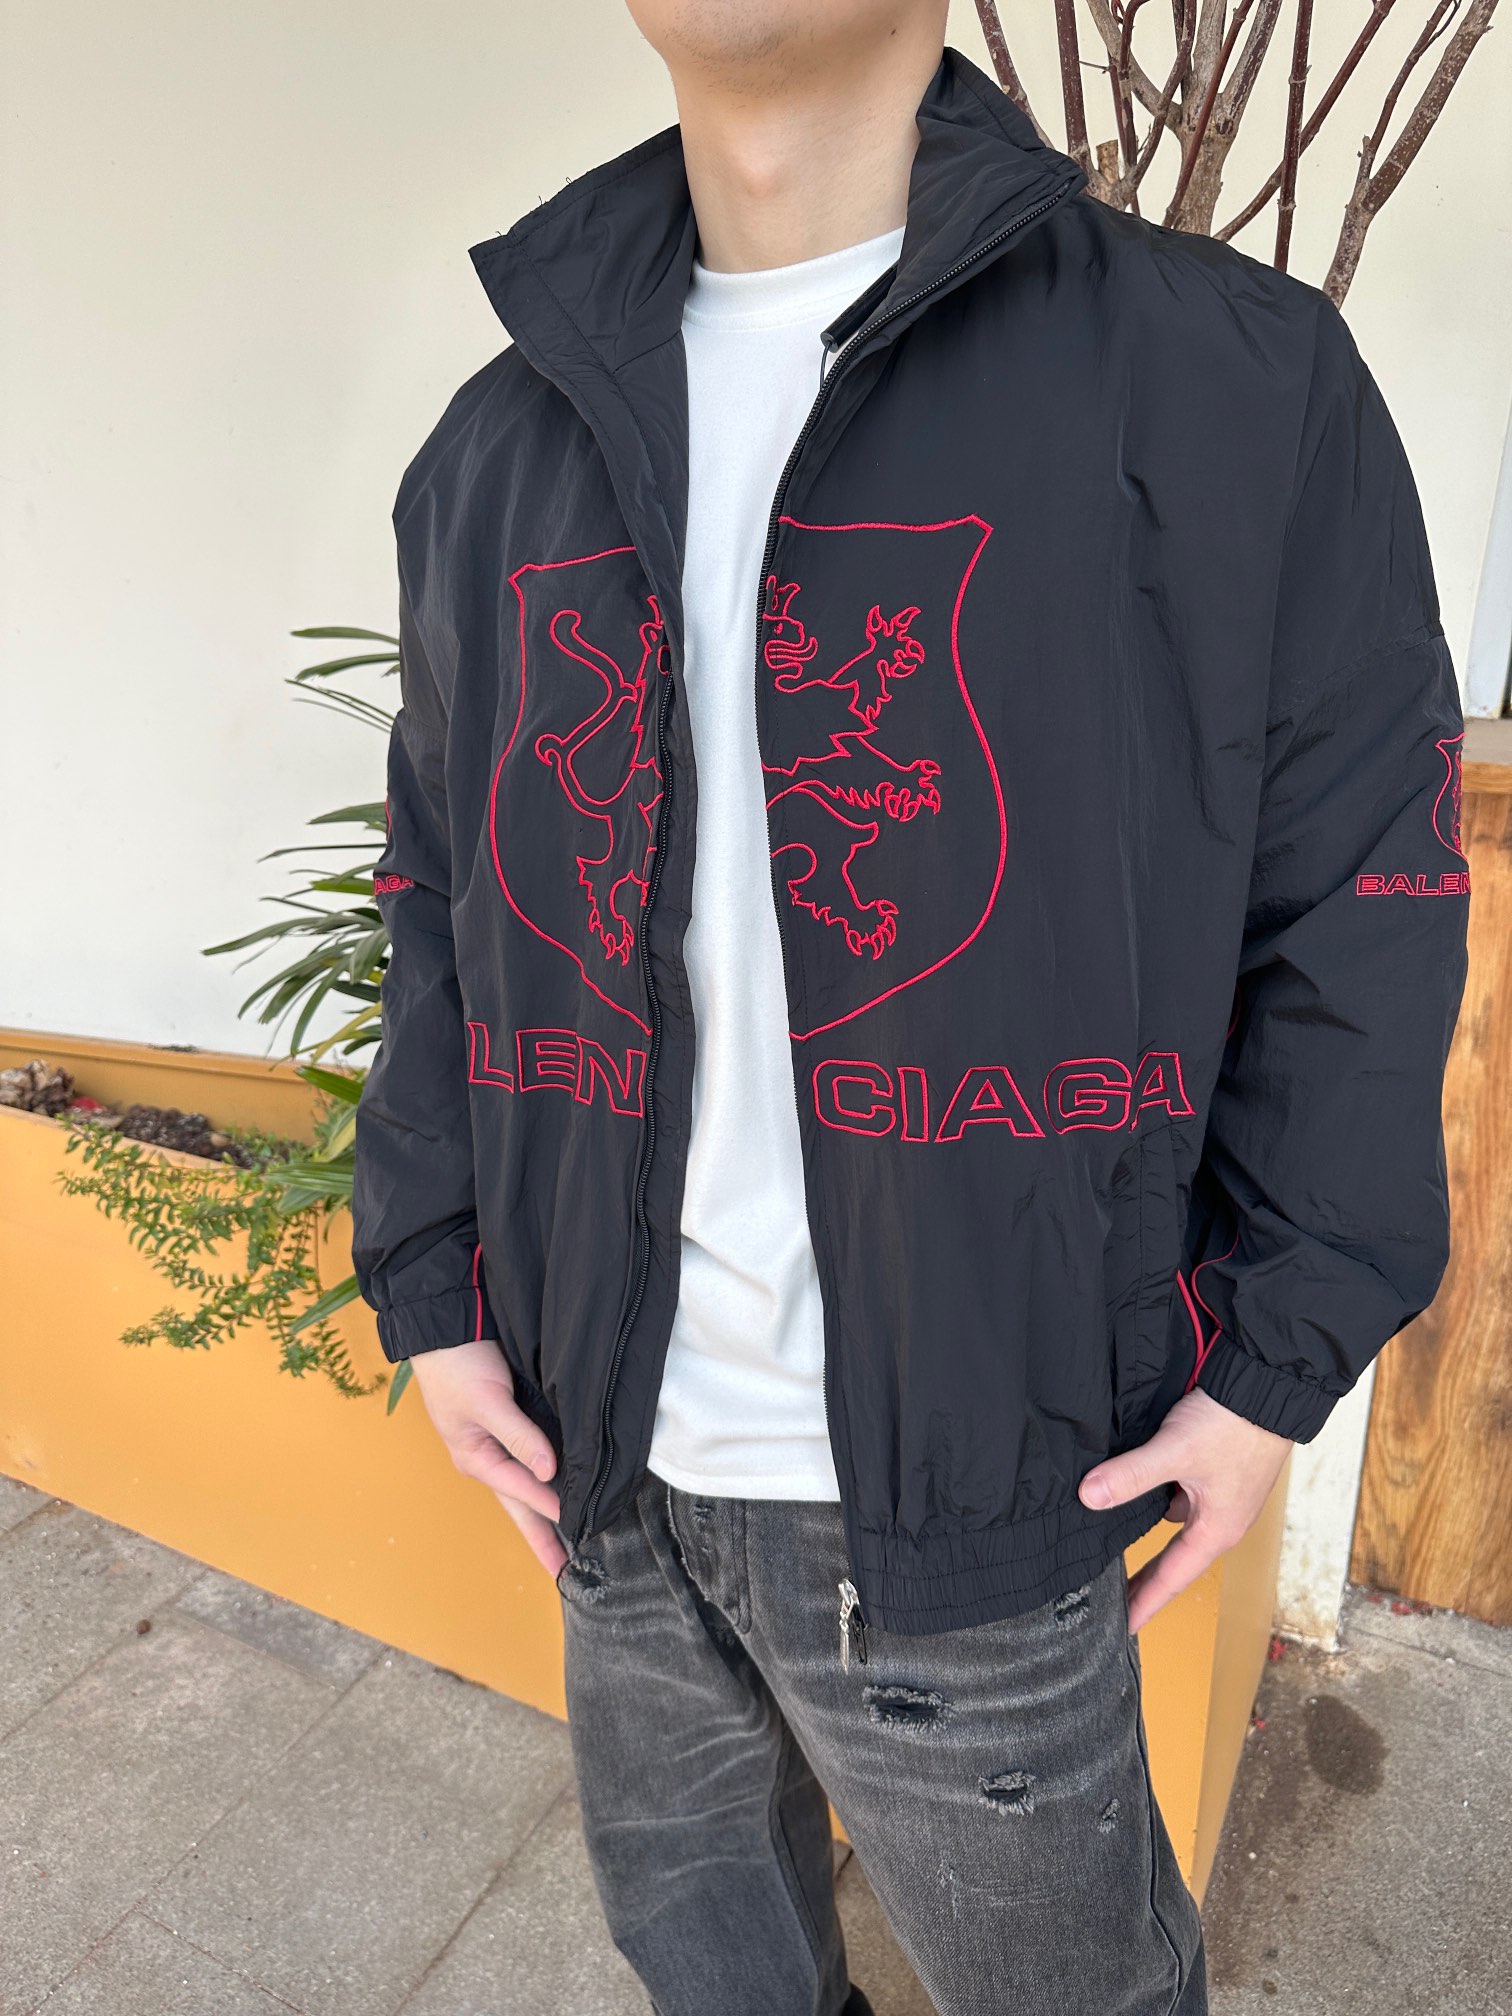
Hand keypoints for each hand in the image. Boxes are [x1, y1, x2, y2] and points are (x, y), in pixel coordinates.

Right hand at [410, 1339, 567, 1578]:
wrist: (444, 1325)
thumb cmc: (457, 1364)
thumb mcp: (487, 1401)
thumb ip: (519, 1436)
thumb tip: (548, 1471)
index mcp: (475, 1457)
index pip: (523, 1491)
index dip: (552, 1509)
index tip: (582, 1528)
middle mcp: (485, 1456)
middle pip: (520, 1503)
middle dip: (541, 1535)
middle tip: (565, 1571)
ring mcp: (494, 1442)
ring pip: (525, 1484)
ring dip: (544, 1510)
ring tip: (569, 1538)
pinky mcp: (506, 1423)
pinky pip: (528, 1458)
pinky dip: (544, 1478)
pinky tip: (560, 1487)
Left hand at [1078, 1388, 1290, 1633]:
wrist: (1270, 1384)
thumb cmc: (1234, 1423)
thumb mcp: (1175, 1450)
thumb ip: (1131, 1475)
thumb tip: (1089, 1497)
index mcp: (1216, 1530)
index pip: (1171, 1579)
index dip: (1143, 1603)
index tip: (1122, 1629)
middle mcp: (1220, 1520)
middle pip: (1173, 1558)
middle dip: (1143, 1578)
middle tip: (1110, 1596)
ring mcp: (1221, 1497)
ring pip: (1175, 1524)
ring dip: (1148, 1534)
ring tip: (1111, 1544)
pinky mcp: (1218, 1472)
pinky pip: (1181, 1498)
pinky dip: (1157, 1500)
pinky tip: (1134, 1491)